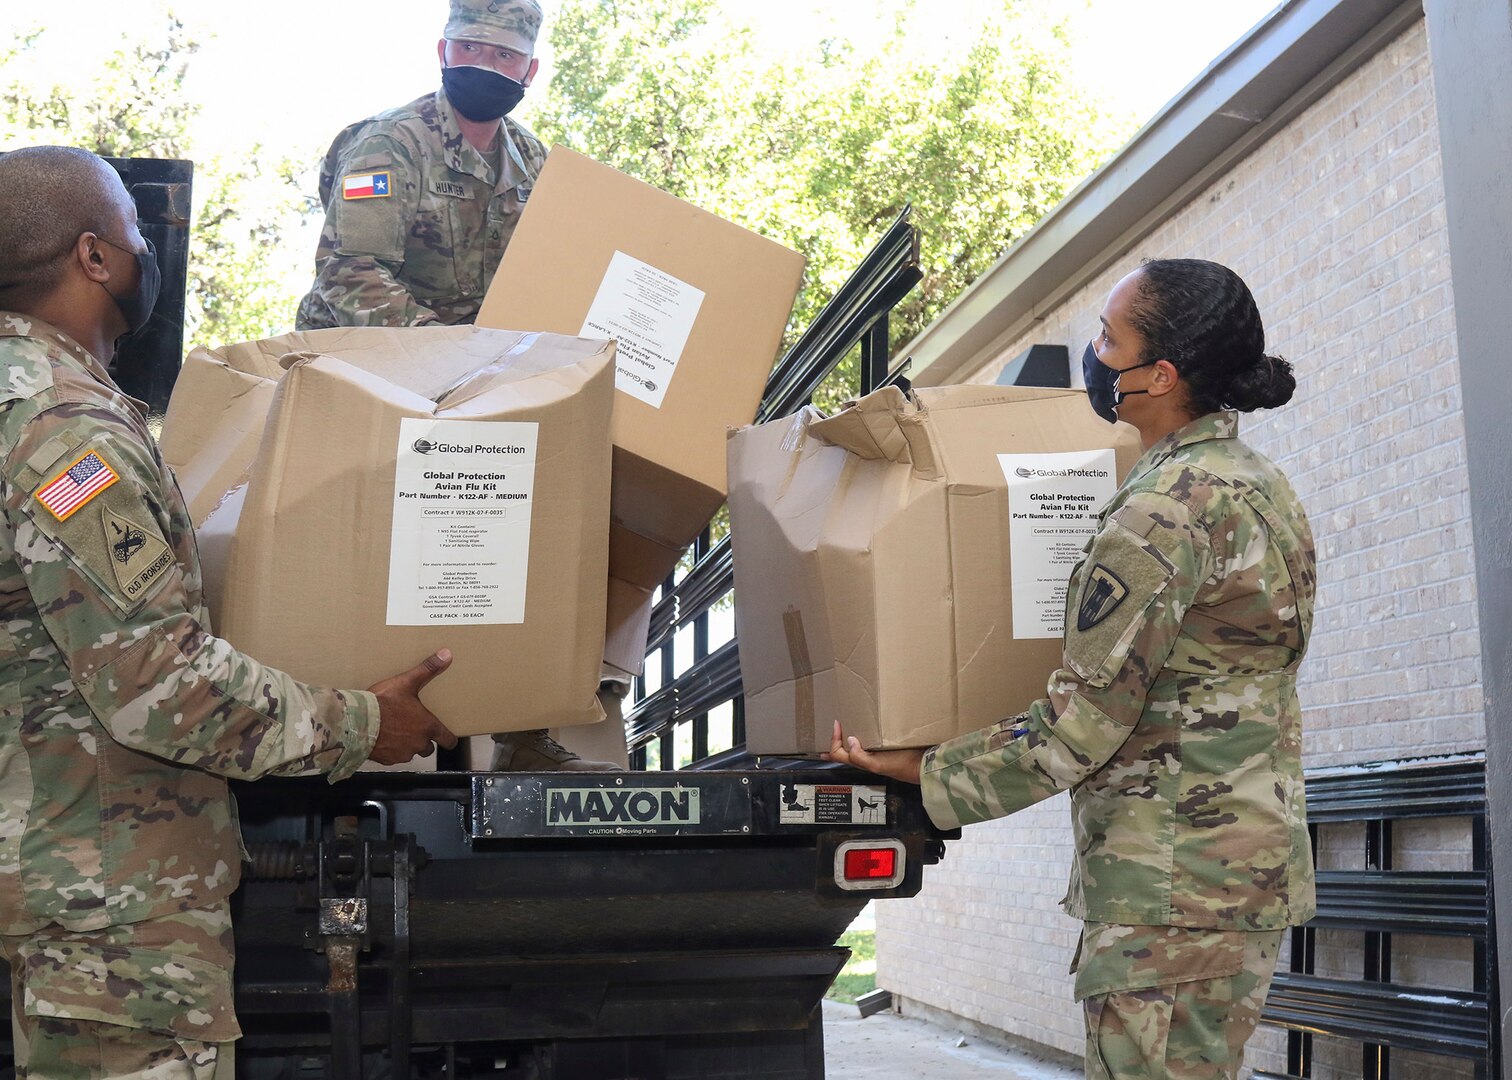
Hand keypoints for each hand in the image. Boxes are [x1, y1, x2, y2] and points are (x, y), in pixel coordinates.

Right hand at [366, 649, 458, 764]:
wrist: (358, 721)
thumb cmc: (384, 703)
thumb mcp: (407, 682)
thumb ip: (427, 669)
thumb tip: (446, 655)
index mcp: (428, 726)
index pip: (447, 740)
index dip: (449, 739)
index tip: (449, 739)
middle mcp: (418, 743)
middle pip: (428, 748)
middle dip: (423, 741)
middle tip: (413, 729)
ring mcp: (402, 753)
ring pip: (410, 753)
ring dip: (406, 745)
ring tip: (395, 731)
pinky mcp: (386, 759)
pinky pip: (392, 757)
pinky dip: (389, 750)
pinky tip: (382, 738)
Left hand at [823, 719, 925, 784]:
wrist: (922, 765)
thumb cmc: (902, 766)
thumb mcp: (877, 765)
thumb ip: (860, 756)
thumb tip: (850, 740)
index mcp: (861, 762)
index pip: (838, 754)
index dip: (833, 740)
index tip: (837, 724)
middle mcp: (866, 758)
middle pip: (844, 751)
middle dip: (835, 742)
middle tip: (833, 730)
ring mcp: (876, 754)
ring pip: (856, 746)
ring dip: (849, 738)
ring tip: (845, 729)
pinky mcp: (886, 749)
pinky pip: (870, 741)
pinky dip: (864, 735)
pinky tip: (867, 729)